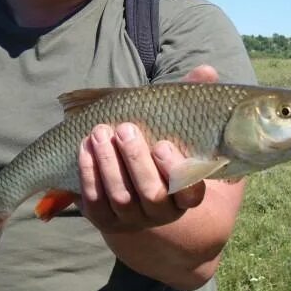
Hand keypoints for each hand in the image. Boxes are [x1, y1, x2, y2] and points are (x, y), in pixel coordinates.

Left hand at [77, 64, 218, 232]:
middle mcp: (162, 211)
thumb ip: (191, 100)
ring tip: (99, 132)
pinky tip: (85, 147)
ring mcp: (132, 218)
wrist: (131, 186)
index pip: (190, 192)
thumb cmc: (158, 145)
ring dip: (108, 164)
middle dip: (136, 161)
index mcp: (186, 192)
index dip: (175, 171)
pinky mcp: (105, 219)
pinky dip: (89, 174)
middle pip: (151, 193)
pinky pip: (95, 202)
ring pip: (121, 198)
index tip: (162, 144)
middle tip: (125, 129)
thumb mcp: (176, 125)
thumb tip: (206, 71)